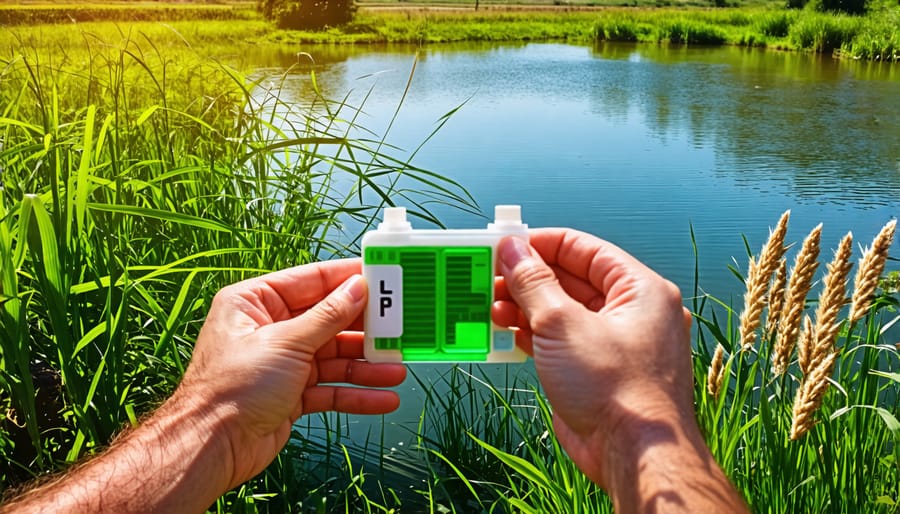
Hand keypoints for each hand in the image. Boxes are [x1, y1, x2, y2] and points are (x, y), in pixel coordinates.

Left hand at [178, 259, 406, 488]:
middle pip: (328, 321)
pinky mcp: (291, 394)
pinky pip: (330, 388)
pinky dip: (355, 394)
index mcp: (256, 302)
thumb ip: (327, 315)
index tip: (381, 276)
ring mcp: (282, 363)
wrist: (212, 446)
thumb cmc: (233, 386)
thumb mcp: (286, 342)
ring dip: (365, 366)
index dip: (348, 279)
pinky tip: (383, 398)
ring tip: (396, 371)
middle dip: (363, 329)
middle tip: (398, 327)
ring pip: (334, 358)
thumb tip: (358, 287)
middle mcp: (269, 329)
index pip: (311, 281)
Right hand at [492, 229, 694, 485]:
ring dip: (524, 308)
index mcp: (639, 289)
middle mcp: (631, 313)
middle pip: (571, 280)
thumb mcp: (563, 324)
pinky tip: (504, 333)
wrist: (633, 456)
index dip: (541, 244)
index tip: (506, 246)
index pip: (584, 249)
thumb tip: (512, 249)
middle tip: (489, 278)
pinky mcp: (596, 372)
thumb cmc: (616, 389)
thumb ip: (533, 283)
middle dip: (527, 279)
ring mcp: (613, 344)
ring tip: (490, 309)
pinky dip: (532, 335)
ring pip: (562, 313)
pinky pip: (560, 342)